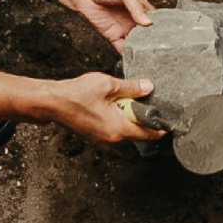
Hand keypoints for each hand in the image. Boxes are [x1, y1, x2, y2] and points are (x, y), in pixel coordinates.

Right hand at [48, 73, 165, 142]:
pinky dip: (119, 116)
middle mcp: (112, 137)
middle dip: (144, 117)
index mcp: (118, 128)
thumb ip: (130, 87)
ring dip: (130, 115)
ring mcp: (103, 136)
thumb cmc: (77, 94)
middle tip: (150, 100)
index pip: (147, 133)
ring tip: (131, 98)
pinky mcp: (96, 132)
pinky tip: (116, 102)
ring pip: (125, 127)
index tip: (169, 121)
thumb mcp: (108, 85)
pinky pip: (114, 126)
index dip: (159, 127)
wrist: (53, 102)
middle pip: (137, 130)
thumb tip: (148, 87)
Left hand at [57, 0, 154, 50]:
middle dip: (153, 41)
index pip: (154, 18)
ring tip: (151, 56)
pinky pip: (123, 48)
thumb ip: (136, 6)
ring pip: (137, 43)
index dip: (161, 26)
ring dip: (142, 49)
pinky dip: (128, 54)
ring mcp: (124, 28)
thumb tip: (148, 22)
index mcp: (139, 6)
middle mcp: (133, 19)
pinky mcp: (113, 36)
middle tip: (162, 49)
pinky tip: (135, 58)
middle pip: (147, 33)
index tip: (169, 35)